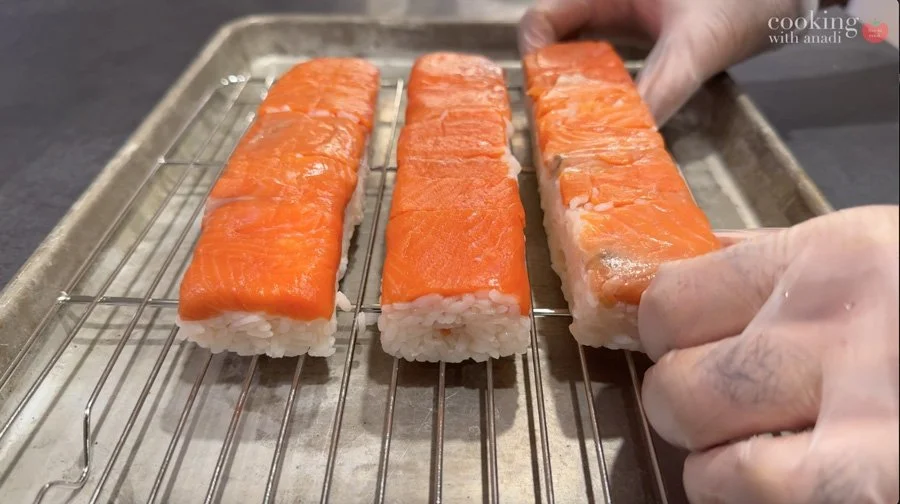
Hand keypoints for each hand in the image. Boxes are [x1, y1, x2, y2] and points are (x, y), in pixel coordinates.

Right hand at [519, 0, 831, 125]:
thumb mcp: (698, 45)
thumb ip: (661, 90)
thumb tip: (627, 140)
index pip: (539, 20)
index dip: (533, 61)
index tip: (546, 103)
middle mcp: (602, 1)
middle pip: (551, 45)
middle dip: (551, 84)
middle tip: (561, 127)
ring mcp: (617, 17)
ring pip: (574, 58)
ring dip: (575, 93)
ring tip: (583, 128)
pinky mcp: (634, 35)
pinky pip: (601, 66)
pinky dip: (601, 92)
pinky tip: (612, 116)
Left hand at [637, 205, 898, 502]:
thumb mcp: (876, 255)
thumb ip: (776, 263)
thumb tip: (686, 265)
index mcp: (836, 259)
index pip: (671, 300)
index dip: (662, 332)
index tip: (680, 343)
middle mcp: (843, 336)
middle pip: (675, 388)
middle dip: (683, 405)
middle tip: (718, 406)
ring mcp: (868, 430)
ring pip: (705, 468)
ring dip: (716, 470)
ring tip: (756, 454)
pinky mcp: (872, 493)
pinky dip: (750, 502)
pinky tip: (789, 485)